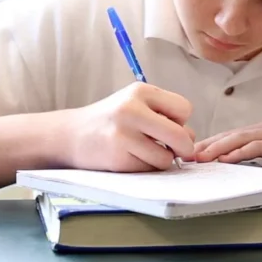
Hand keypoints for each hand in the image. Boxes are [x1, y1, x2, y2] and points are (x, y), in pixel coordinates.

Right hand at [66, 83, 195, 171]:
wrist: (71, 134)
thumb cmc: (111, 120)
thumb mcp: (135, 103)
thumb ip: (163, 114)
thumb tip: (190, 140)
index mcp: (140, 91)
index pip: (184, 108)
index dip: (182, 121)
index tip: (169, 125)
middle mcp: (131, 110)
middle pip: (180, 135)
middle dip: (183, 147)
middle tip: (177, 151)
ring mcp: (123, 135)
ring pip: (166, 158)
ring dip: (161, 159)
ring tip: (145, 151)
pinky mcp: (117, 158)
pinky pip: (148, 170)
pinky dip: (145, 168)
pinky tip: (131, 158)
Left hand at [193, 119, 261, 175]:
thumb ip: (253, 163)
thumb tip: (225, 169)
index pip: (231, 136)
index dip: (210, 143)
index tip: (191, 154)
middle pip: (232, 134)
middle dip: (208, 144)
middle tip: (188, 155)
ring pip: (241, 138)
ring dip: (219, 148)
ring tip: (201, 157)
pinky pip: (257, 147)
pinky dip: (240, 152)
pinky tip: (226, 159)